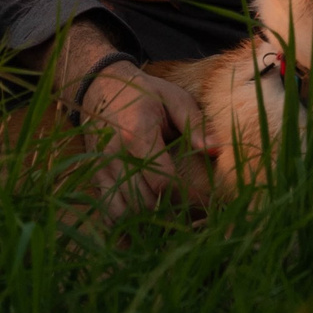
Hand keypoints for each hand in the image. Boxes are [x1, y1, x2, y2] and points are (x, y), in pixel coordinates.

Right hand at [79, 61, 203, 218]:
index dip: (189, 198)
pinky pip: (108, 214)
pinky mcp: (95, 179)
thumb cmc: (144, 94)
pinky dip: (127, 224)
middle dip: (174, 214)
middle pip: (144, 203)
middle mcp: (113, 156)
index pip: (162, 182)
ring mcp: (101, 170)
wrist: (101, 89)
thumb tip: (217, 150)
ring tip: (175, 218)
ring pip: (124, 214)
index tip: (210, 202)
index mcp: (136, 134)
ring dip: (150, 223)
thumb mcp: (174, 98)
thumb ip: (195, 124)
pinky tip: (148, 222)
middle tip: (199, 216)